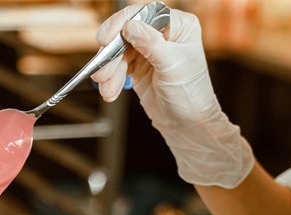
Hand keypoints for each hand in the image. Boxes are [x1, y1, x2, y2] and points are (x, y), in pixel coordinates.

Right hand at [92, 7, 253, 187]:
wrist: (187, 125)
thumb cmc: (189, 95)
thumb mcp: (171, 64)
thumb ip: (150, 43)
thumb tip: (129, 25)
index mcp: (179, 25)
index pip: (146, 14)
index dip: (122, 23)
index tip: (106, 38)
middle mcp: (163, 34)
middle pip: (128, 32)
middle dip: (112, 54)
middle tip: (101, 71)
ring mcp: (149, 50)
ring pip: (120, 51)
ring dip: (109, 70)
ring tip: (106, 89)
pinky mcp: (138, 67)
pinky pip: (118, 67)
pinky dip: (112, 79)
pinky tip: (110, 92)